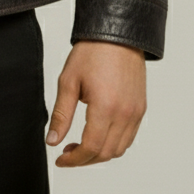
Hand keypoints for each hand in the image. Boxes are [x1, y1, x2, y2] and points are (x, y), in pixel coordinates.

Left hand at [45, 39, 146, 166]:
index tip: (61, 159)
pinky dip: (113, 144)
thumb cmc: (92, 52)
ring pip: (119, 149)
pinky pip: (128, 137)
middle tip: (67, 154)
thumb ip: (61, 114)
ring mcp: (135, 113)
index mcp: (105, 107)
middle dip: (84, 159)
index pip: (90, 147)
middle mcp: (124, 114)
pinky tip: (98, 135)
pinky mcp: (140, 109)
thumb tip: (52, 140)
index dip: (74, 159)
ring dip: (99, 154)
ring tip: (80, 145)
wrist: (116, 34)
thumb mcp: (68, 81)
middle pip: (105, 153)